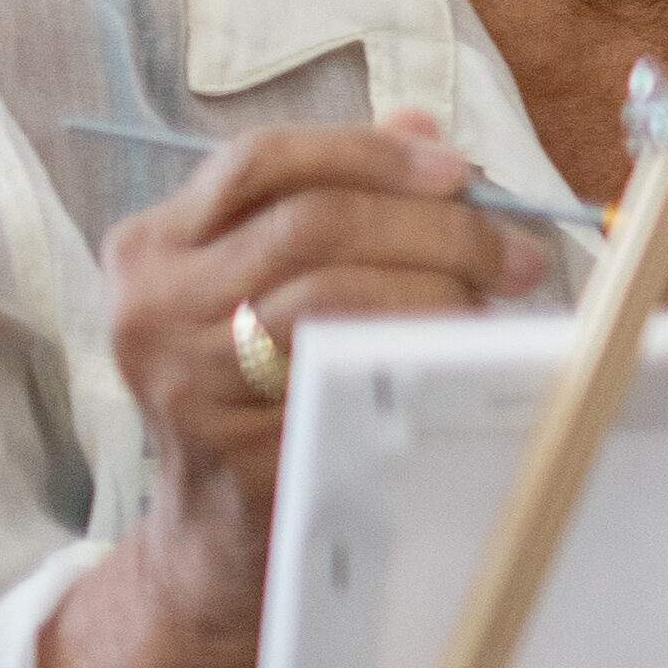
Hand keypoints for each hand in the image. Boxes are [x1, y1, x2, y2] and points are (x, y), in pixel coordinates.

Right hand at [50, 114, 554, 667]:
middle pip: (311, 218)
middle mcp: (150, 300)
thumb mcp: (287, 287)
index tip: (461, 170)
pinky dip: (412, 344)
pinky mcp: (226, 435)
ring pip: (329, 284)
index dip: (369, 155)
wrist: (227, 540)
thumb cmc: (271, 398)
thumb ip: (341, 204)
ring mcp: (180, 371)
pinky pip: (339, 366)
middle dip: (433, 225)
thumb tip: (422, 128)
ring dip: (436, 283)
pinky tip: (455, 351)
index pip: (261, 160)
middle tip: (516, 253)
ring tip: (493, 301)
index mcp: (154, 245)